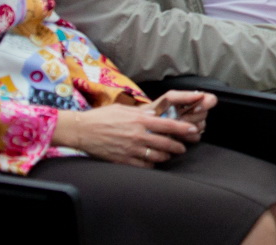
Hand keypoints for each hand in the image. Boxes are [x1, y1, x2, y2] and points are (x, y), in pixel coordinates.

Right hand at [53, 103, 196, 167]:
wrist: (82, 130)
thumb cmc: (103, 117)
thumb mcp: (126, 109)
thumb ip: (143, 113)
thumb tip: (158, 113)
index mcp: (141, 120)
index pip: (169, 125)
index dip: (184, 129)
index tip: (193, 130)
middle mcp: (138, 135)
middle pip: (166, 143)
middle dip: (179, 146)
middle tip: (183, 146)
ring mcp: (131, 149)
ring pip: (157, 156)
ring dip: (167, 155)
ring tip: (169, 154)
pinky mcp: (123, 160)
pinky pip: (144, 165)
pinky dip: (151, 163)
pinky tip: (153, 161)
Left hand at [151, 90, 214, 139]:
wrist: (146, 124)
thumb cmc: (158, 108)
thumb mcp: (168, 98)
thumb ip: (184, 95)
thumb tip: (200, 94)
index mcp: (195, 101)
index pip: (211, 100)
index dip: (206, 104)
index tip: (194, 109)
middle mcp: (197, 113)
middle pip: (204, 115)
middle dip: (190, 118)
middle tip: (178, 119)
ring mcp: (195, 126)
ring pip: (200, 127)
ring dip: (187, 128)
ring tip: (174, 127)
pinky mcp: (190, 137)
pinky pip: (195, 138)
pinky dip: (185, 137)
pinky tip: (175, 135)